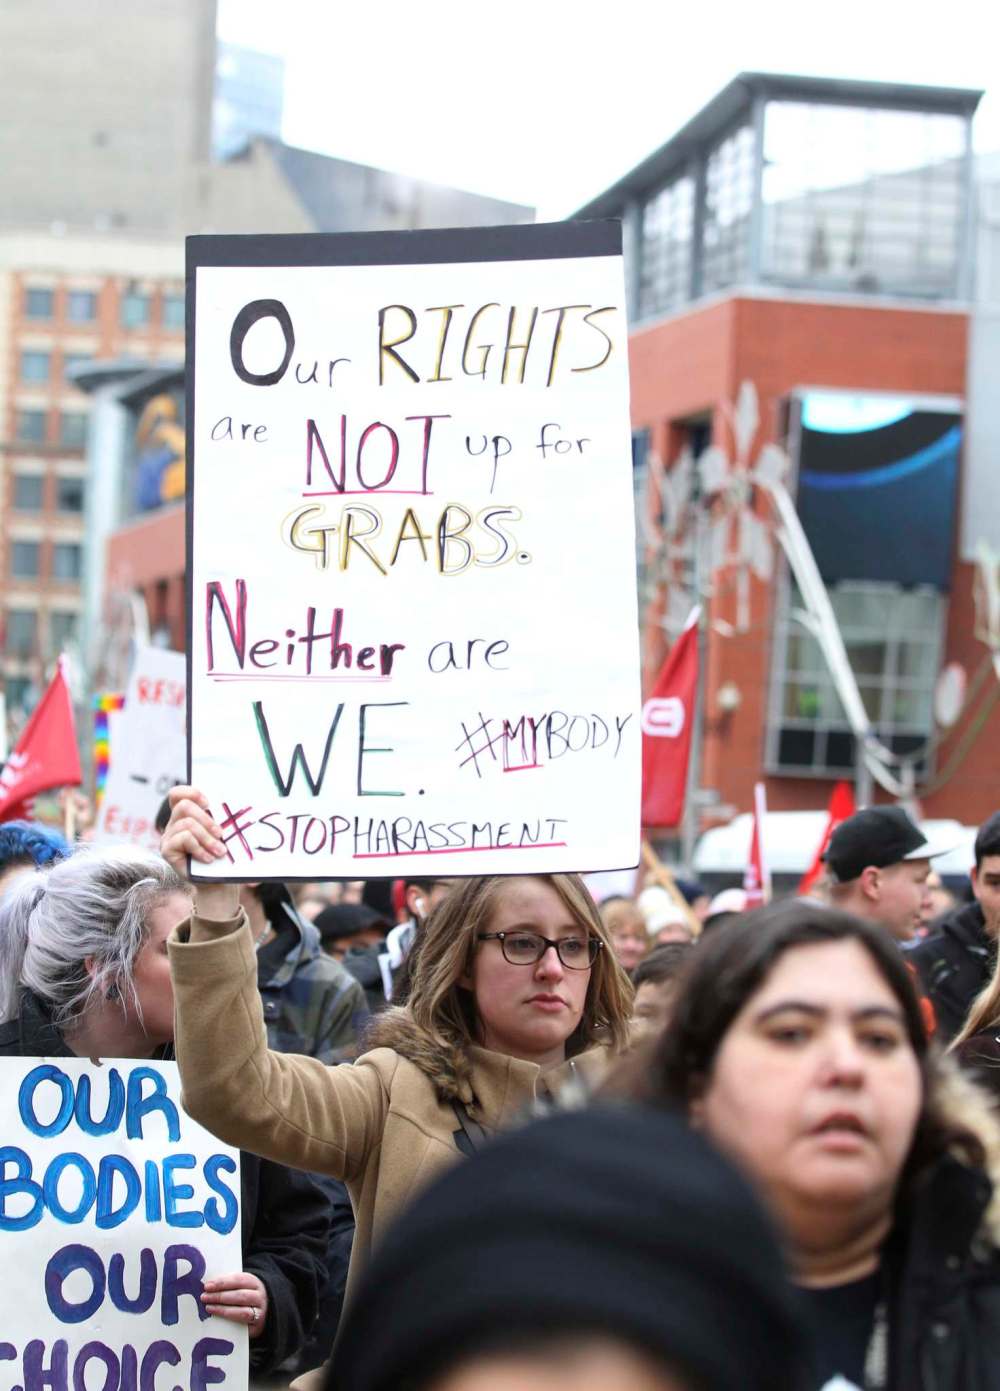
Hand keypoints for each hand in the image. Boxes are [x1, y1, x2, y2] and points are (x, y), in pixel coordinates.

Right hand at [160, 785, 238, 919]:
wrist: (217, 885)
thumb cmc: (222, 859)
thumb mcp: (225, 838)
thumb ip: (227, 825)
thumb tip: (249, 818)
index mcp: (186, 816)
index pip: (177, 795)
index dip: (191, 792)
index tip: (209, 803)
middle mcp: (174, 824)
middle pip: (184, 806)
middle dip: (206, 819)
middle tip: (221, 834)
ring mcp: (169, 836)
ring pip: (187, 824)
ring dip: (207, 838)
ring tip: (219, 852)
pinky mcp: (167, 850)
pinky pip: (183, 839)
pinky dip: (199, 848)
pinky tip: (207, 858)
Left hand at [201, 1270, 267, 1338]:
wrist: (261, 1311)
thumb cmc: (244, 1296)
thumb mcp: (239, 1286)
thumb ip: (226, 1285)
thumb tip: (207, 1286)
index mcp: (254, 1282)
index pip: (238, 1280)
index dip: (222, 1282)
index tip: (207, 1286)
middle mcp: (259, 1296)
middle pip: (240, 1296)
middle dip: (220, 1296)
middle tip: (204, 1297)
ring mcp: (259, 1312)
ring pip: (243, 1312)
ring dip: (223, 1310)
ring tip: (208, 1308)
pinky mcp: (256, 1326)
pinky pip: (243, 1325)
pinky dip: (230, 1322)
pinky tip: (218, 1320)